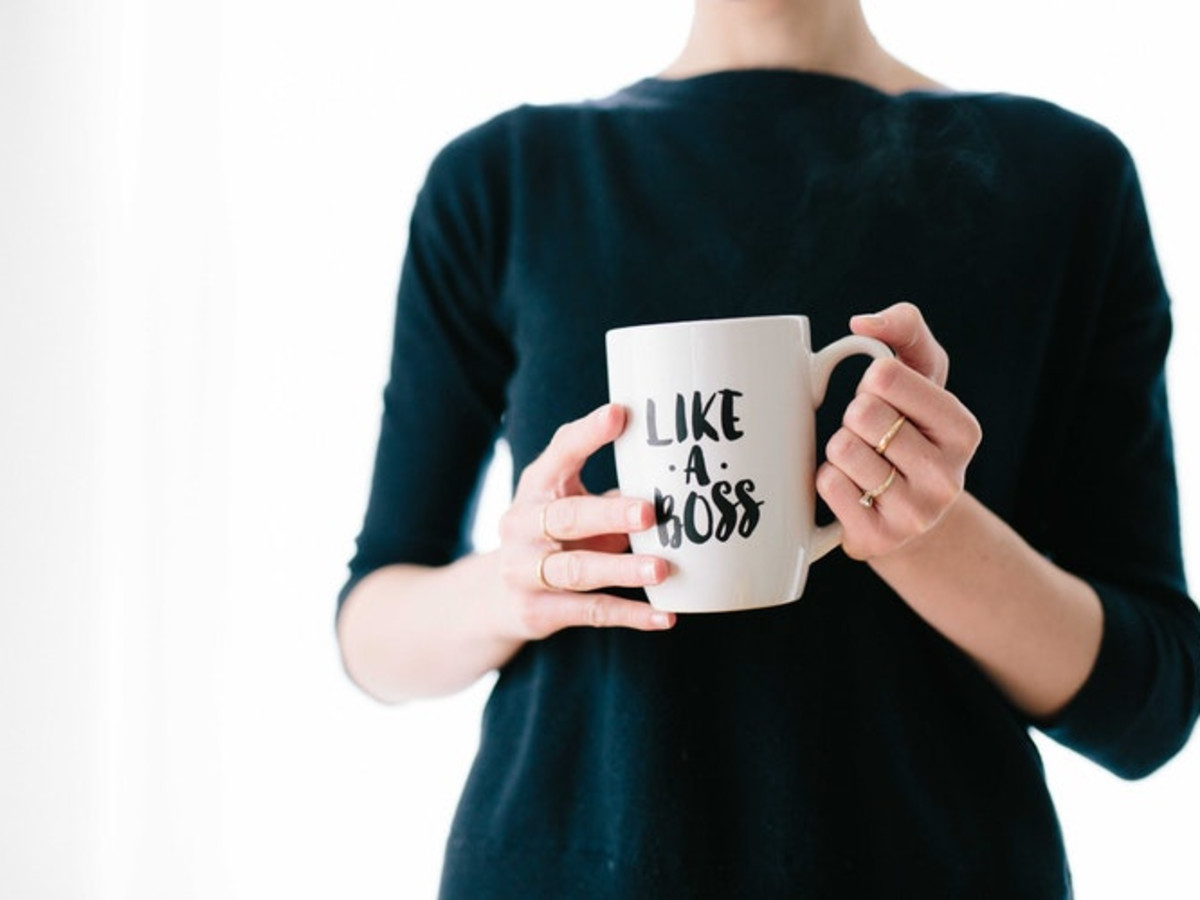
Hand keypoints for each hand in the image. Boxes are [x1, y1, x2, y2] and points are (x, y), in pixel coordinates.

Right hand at [496, 403, 674, 638]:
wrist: (496, 597)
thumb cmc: (554, 536)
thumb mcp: (569, 502)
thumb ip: (610, 491)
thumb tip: (678, 477)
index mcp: (536, 487)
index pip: (559, 454)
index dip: (587, 434)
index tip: (620, 414)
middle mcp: (522, 525)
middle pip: (567, 517)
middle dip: (609, 514)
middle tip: (650, 512)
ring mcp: (524, 571)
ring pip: (577, 570)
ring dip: (622, 569)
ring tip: (662, 569)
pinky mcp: (538, 611)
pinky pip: (590, 612)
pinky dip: (630, 615)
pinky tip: (665, 616)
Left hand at [816, 302, 981, 559]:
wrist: (908, 514)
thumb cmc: (910, 429)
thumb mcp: (920, 374)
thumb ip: (904, 328)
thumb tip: (862, 323)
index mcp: (963, 429)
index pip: (885, 376)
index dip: (871, 382)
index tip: (884, 399)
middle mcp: (948, 476)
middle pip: (861, 414)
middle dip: (854, 417)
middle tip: (871, 436)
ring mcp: (916, 514)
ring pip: (841, 450)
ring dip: (839, 450)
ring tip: (863, 463)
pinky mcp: (879, 539)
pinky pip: (827, 485)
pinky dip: (827, 479)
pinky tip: (852, 489)